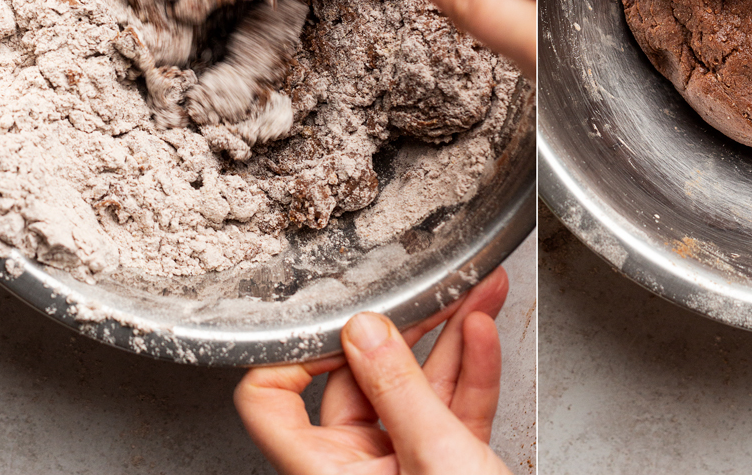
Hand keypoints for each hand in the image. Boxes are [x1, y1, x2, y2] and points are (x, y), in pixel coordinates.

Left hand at [234, 267, 511, 474]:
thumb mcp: (437, 459)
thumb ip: (400, 391)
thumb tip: (365, 333)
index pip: (271, 402)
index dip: (293, 353)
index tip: (333, 318)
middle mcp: (355, 474)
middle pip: (358, 382)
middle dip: (403, 332)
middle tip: (429, 294)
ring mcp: (401, 471)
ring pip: (413, 391)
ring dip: (448, 342)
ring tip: (473, 298)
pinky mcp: (442, 468)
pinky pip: (448, 410)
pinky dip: (469, 373)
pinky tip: (480, 337)